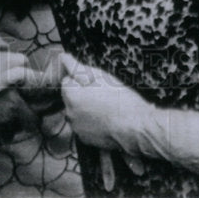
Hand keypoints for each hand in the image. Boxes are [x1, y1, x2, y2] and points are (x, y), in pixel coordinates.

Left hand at [60, 55, 147, 189]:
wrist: (137, 127)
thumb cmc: (120, 98)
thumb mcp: (100, 76)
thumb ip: (76, 67)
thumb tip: (61, 56)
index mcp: (69, 96)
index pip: (67, 82)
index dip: (81, 80)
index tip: (95, 82)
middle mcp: (70, 114)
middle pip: (72, 98)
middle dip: (84, 95)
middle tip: (104, 92)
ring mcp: (78, 129)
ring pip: (80, 113)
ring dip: (90, 110)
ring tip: (109, 106)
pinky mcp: (88, 141)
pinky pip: (88, 128)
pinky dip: (95, 124)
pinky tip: (108, 120)